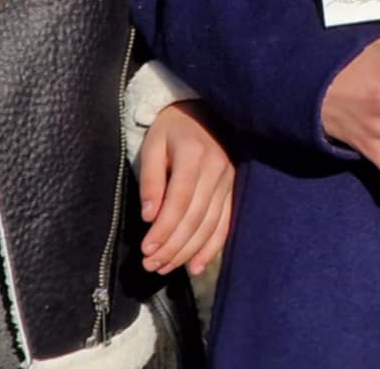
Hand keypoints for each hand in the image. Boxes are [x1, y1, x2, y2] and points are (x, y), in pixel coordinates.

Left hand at [137, 100, 233, 275]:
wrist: (205, 110)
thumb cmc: (172, 129)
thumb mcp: (153, 145)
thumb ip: (150, 179)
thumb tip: (149, 216)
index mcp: (194, 156)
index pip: (180, 201)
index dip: (164, 229)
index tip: (146, 249)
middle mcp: (217, 170)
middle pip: (196, 218)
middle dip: (172, 247)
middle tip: (150, 265)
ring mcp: (229, 181)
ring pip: (210, 224)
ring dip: (188, 251)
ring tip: (165, 268)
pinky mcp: (234, 190)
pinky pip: (226, 223)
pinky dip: (212, 248)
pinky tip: (196, 266)